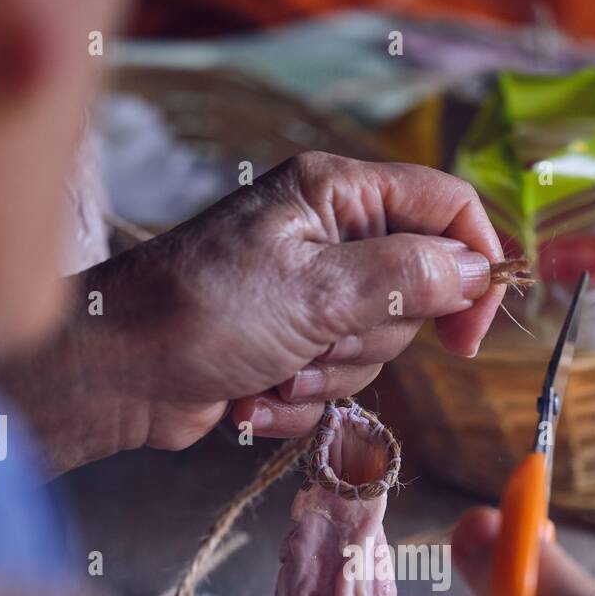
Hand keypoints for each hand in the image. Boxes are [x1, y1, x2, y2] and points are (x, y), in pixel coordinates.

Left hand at [0, 153, 504, 471]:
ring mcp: (308, 295)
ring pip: (375, 349)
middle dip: (368, 339)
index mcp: (336, 194)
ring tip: (272, 369)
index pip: (445, 208)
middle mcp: (328, 236)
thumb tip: (476, 269)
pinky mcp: (289, 347)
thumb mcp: (316, 290)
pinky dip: (298, 401)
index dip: (473, 265)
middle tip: (316, 342)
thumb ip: (406, 275)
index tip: (471, 330)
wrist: (117, 374)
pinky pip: (334, 384)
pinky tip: (251, 396)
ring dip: (326, 377)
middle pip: (414, 292)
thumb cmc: (202, 312)